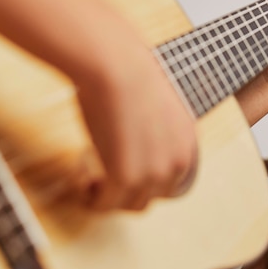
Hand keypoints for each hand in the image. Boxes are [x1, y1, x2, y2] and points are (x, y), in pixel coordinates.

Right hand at [74, 11, 197, 211]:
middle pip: (150, 195)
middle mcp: (177, 162)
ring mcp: (153, 173)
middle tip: (100, 173)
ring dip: (106, 196)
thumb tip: (138, 131)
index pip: (170, 179)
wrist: (115, 64)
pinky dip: (90, 197)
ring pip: (128, 204)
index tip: (120, 165)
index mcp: (188, 142)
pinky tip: (80, 176)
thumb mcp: (155, 100)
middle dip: (124, 188)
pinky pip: (104, 204)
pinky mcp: (125, 178)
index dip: (143, 176)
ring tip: (88, 177)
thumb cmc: (128, 71)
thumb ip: (154, 124)